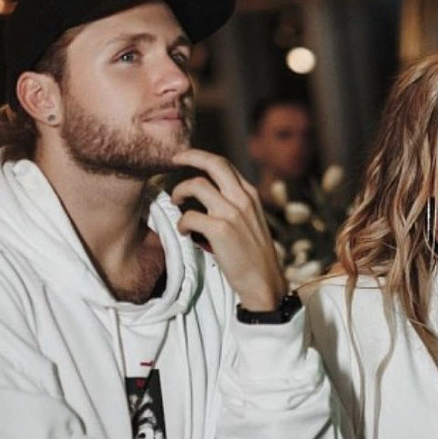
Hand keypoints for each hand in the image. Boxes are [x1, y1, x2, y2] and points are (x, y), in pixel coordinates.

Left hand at [169, 149, 287, 310]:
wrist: (263, 282)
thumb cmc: (253, 256)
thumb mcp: (251, 221)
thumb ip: (235, 204)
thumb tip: (209, 194)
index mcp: (250, 195)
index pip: (224, 165)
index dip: (202, 157)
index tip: (186, 158)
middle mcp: (242, 199)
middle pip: (214, 164)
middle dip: (190, 156)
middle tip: (174, 160)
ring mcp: (232, 213)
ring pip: (196, 186)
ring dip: (180, 192)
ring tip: (176, 203)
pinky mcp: (220, 230)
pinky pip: (190, 216)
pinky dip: (182, 223)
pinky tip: (184, 232)